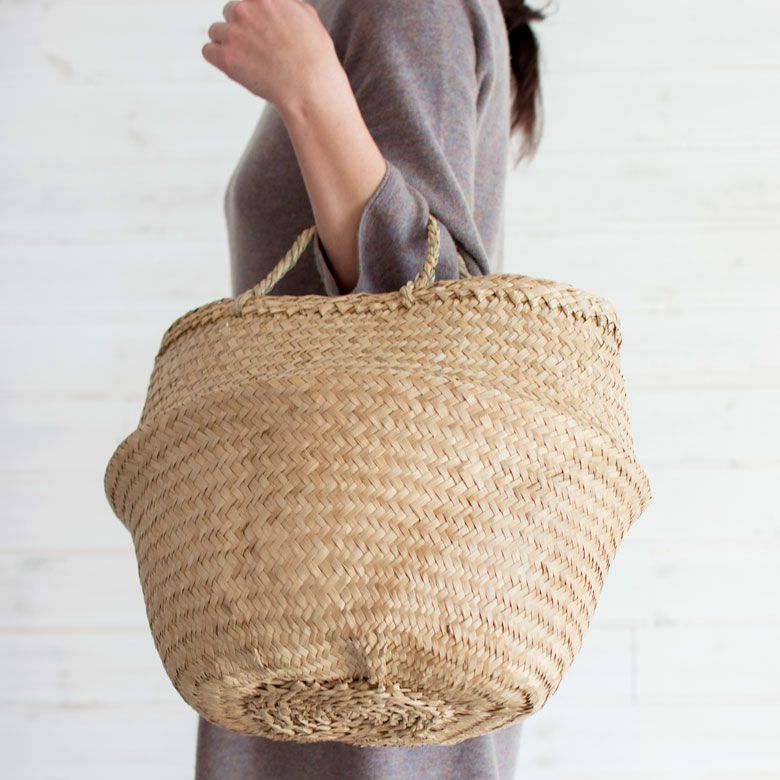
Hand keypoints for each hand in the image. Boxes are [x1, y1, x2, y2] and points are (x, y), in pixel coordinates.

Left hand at [202, 0, 341, 109]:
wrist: (309, 86)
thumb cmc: (315, 56)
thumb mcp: (307, 16)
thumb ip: (286, 5)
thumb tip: (278, 5)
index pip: (246, 0)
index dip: (251, 14)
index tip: (257, 28)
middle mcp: (244, 9)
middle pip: (229, 12)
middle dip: (239, 28)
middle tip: (257, 48)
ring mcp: (232, 33)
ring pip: (216, 32)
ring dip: (228, 44)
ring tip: (250, 61)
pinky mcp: (225, 57)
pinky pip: (208, 51)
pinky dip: (218, 59)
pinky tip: (234, 67)